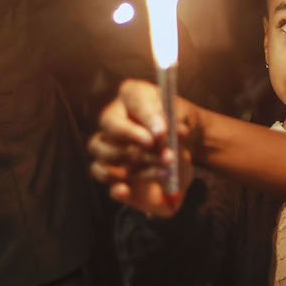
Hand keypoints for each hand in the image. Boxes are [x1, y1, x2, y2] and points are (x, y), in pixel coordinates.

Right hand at [88, 79, 200, 217]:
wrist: (182, 152)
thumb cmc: (178, 128)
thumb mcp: (184, 121)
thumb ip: (178, 123)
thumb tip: (177, 131)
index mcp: (133, 96)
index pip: (132, 98)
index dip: (146, 116)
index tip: (162, 132)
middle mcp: (115, 118)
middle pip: (110, 125)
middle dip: (134, 138)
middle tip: (160, 151)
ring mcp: (108, 145)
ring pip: (105, 153)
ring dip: (136, 164)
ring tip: (165, 170)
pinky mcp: (109, 170)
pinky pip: (101, 176)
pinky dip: (113, 184)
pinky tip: (127, 189)